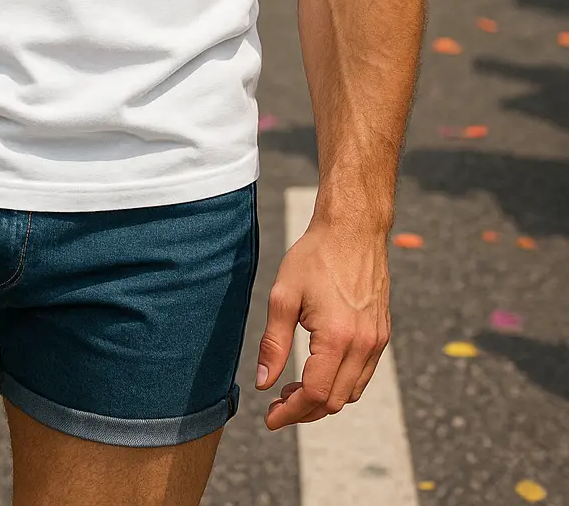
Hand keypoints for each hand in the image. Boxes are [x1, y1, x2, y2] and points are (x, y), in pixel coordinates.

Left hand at [255, 219, 390, 427]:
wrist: (353, 229)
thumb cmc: (315, 256)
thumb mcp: (283, 295)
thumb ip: (273, 343)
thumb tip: (264, 383)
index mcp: (338, 337)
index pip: (314, 394)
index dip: (290, 412)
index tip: (271, 417)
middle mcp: (363, 344)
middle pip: (334, 401)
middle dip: (304, 410)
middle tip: (278, 402)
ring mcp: (377, 340)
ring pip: (351, 393)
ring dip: (323, 399)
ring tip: (295, 388)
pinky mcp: (382, 334)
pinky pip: (363, 375)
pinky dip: (341, 383)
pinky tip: (319, 370)